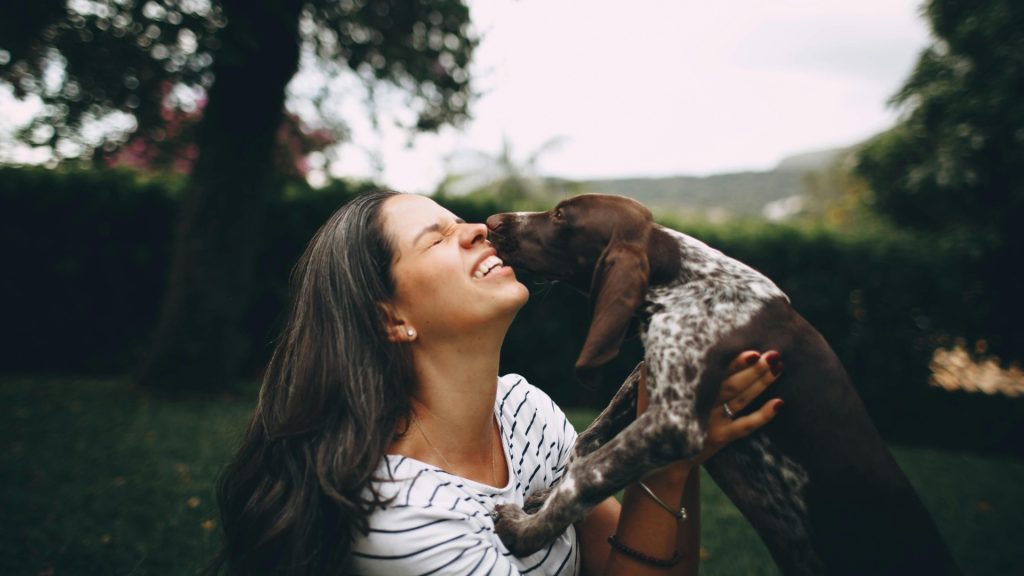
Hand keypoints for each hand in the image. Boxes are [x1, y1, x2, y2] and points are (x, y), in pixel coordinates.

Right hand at [636, 350, 782, 469]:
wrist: (658, 458)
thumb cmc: (655, 417)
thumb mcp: (649, 393)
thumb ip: (652, 371)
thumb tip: (656, 347)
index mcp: (688, 392)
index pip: (716, 374)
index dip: (735, 363)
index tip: (753, 351)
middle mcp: (703, 406)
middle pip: (733, 385)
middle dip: (754, 370)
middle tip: (773, 354)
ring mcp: (714, 423)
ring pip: (742, 401)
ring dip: (761, 384)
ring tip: (779, 367)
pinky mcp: (721, 438)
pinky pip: (745, 427)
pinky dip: (763, 416)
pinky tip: (780, 403)